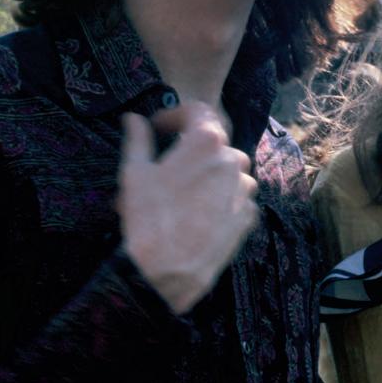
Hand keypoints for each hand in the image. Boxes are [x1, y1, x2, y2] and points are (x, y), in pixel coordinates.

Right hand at [118, 102, 257, 313]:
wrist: (167, 271)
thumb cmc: (148, 218)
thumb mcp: (135, 173)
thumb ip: (137, 139)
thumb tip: (132, 119)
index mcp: (206, 141)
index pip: (198, 111)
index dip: (176, 115)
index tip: (160, 128)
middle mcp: (232, 159)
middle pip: (214, 143)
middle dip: (192, 149)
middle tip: (168, 165)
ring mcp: (245, 188)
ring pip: (228, 170)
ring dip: (209, 175)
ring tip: (181, 195)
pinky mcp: (249, 215)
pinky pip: (236, 198)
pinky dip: (221, 200)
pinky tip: (198, 214)